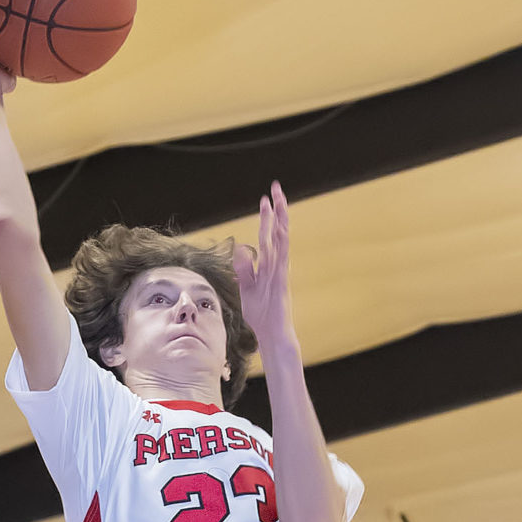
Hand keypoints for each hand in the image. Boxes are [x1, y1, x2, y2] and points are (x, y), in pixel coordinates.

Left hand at [233, 183, 297, 354]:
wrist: (273, 334)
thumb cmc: (261, 314)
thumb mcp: (247, 289)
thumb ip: (244, 270)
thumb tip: (239, 250)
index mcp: (269, 265)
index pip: (269, 236)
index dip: (267, 218)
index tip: (265, 199)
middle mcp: (277, 265)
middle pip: (278, 232)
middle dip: (277, 210)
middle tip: (276, 187)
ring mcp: (281, 272)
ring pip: (282, 241)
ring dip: (280, 221)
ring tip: (279, 201)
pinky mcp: (281, 282)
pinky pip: (281, 259)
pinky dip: (280, 244)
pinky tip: (277, 230)